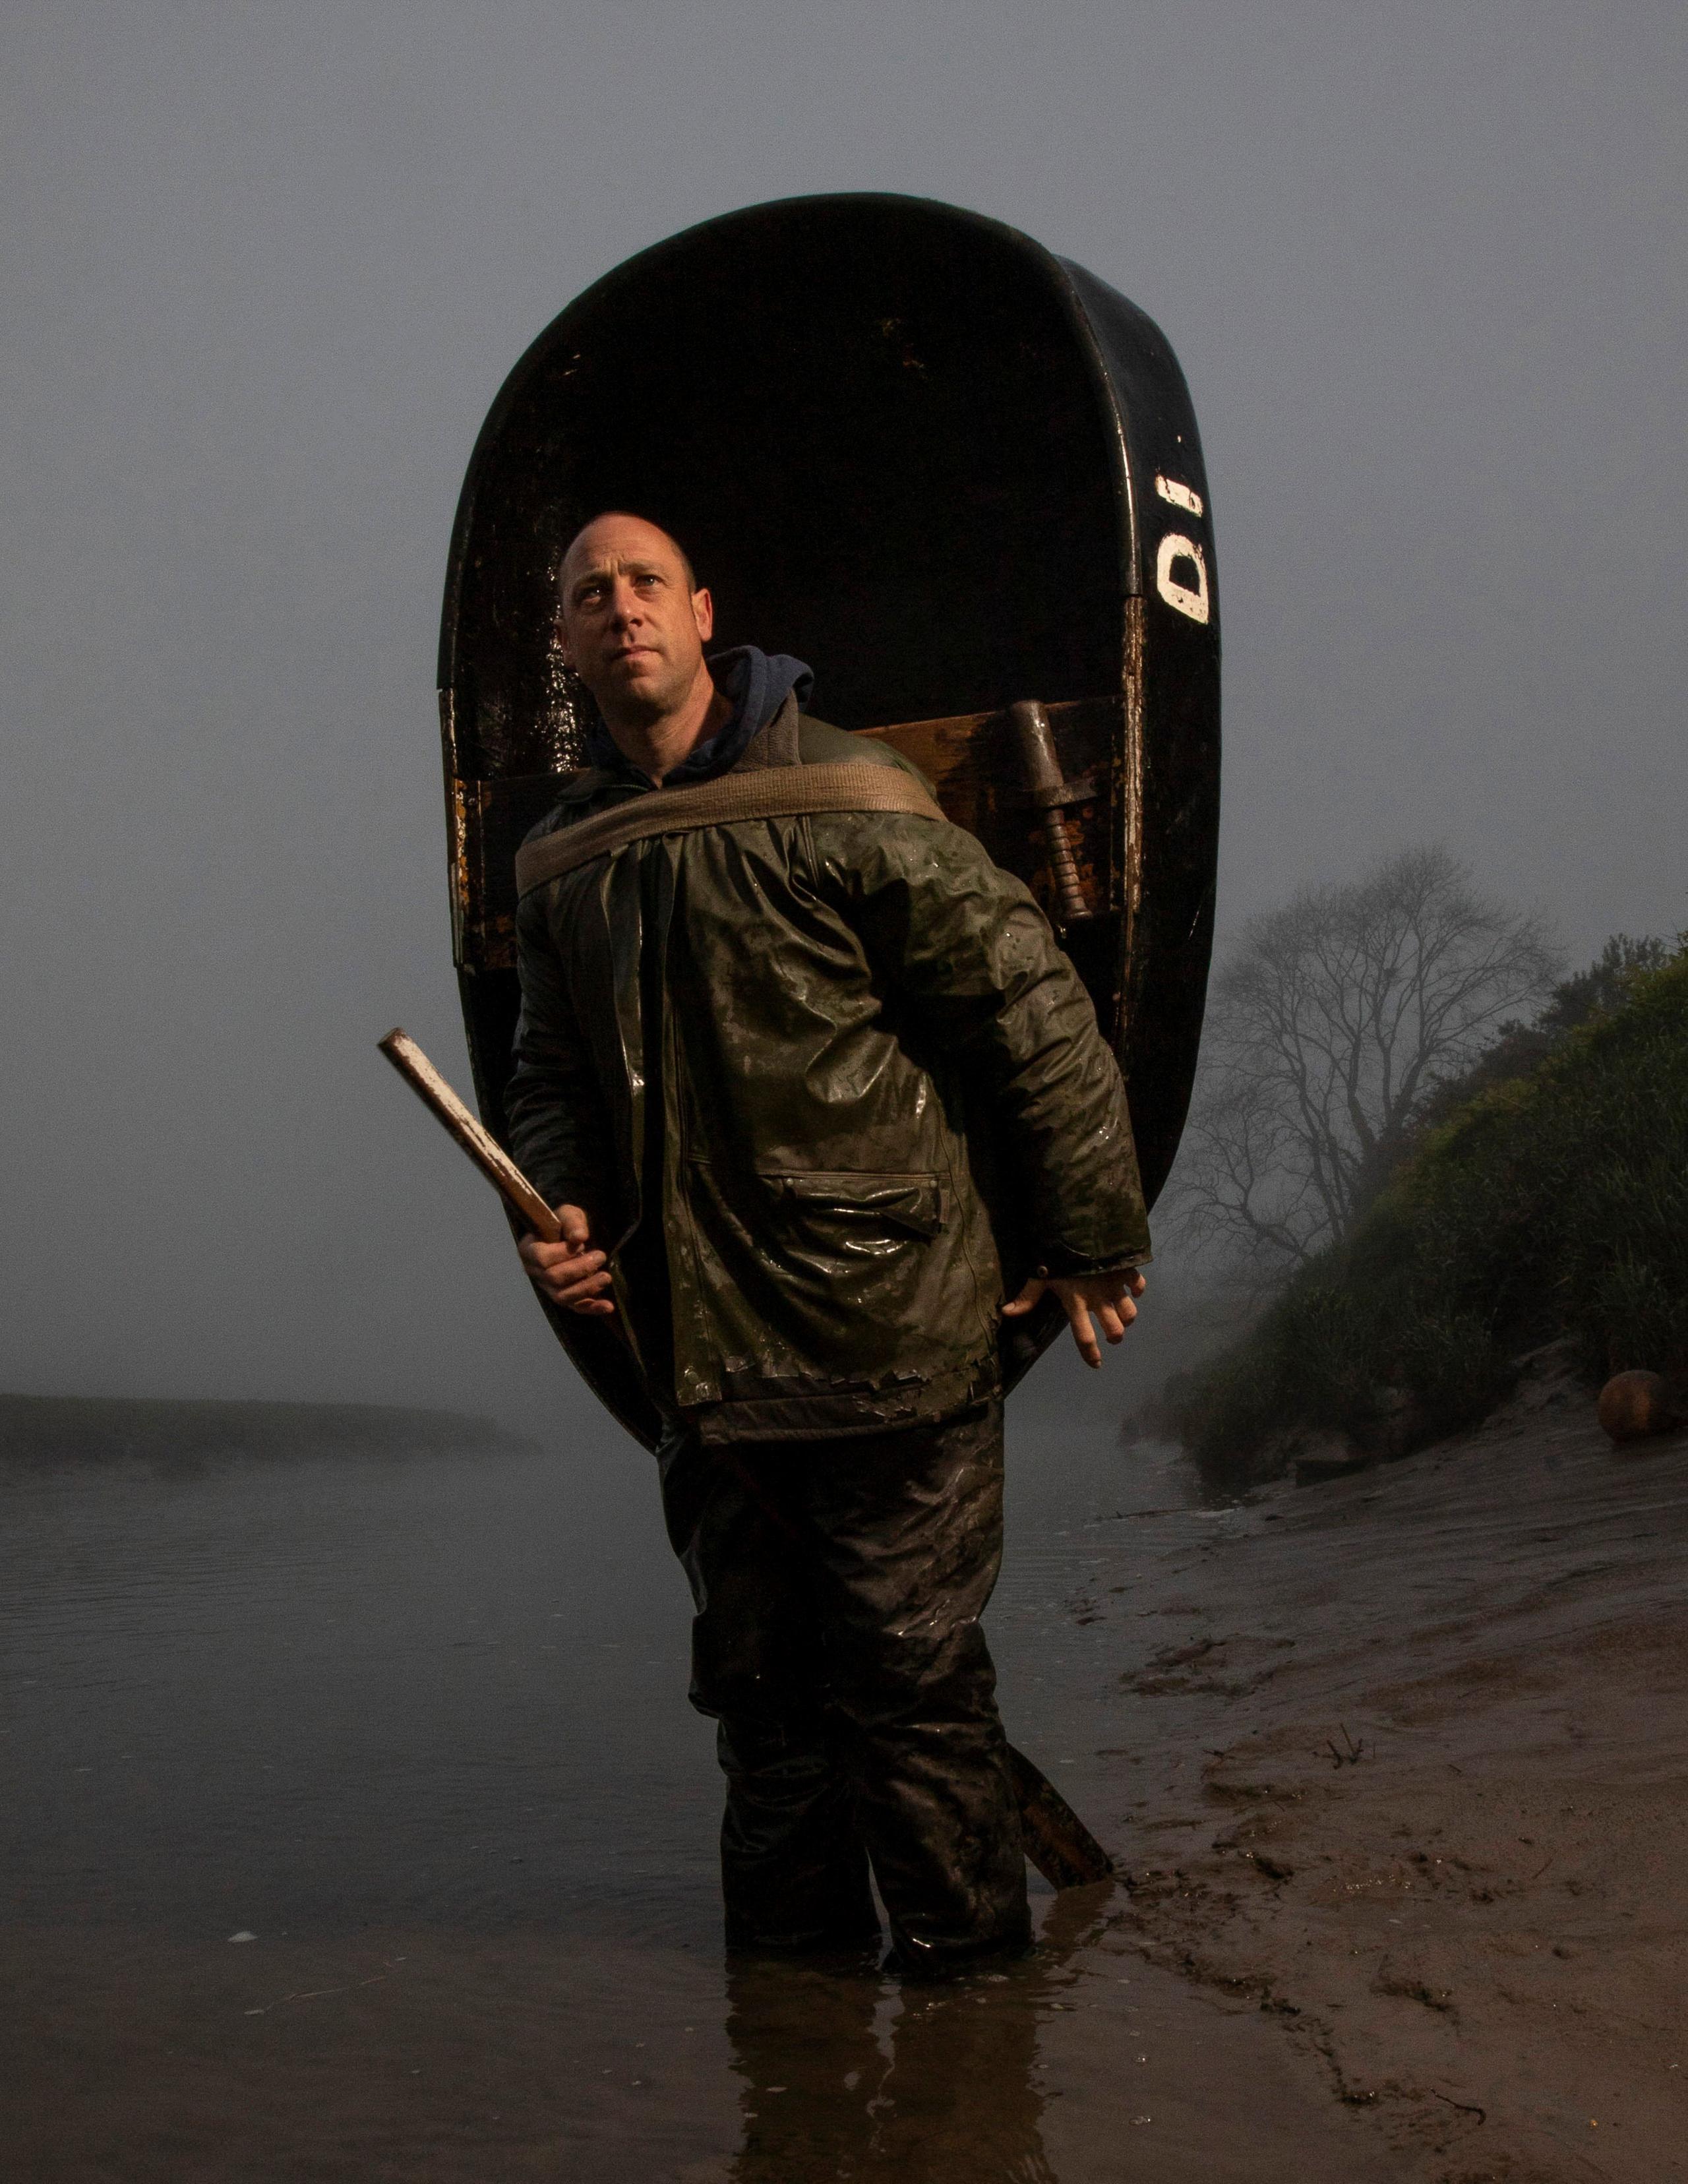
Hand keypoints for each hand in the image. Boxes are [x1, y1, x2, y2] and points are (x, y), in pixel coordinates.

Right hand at [518, 1203, 615, 1314]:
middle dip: (580, 1269)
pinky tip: (608, 1306)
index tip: (582, 1243)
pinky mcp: (565, 1298)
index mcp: (528, 1250)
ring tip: (606, 1277)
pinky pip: (576, 1308)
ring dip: (587, 1288)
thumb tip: (580, 1237)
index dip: (563, 1253)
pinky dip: (592, 1308)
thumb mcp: (568, 1214)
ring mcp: (548, 1288)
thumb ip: (572, 1222)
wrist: (570, 1237)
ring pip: (563, 1297)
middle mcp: (535, 1273)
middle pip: (553, 1279)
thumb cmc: (564, 1224)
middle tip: (601, 1256)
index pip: (541, 1258)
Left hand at [1002, 1266, 1145, 1368]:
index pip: (1084, 1336)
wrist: (1083, 1228)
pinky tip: (1133, 1291)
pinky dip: (1137, 1290)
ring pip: (1129, 1313)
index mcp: (1076, 1303)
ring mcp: (1115, 1286)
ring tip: (1121, 1316)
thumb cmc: (1058, 1253)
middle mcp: (1098, 1299)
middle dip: (1114, 1336)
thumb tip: (1006, 1313)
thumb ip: (1027, 1296)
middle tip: (1111, 1334)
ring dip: (1126, 1317)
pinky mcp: (1126, 1271)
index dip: (1090, 1353)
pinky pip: (1139, 1285)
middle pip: (1114, 1329)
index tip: (1096, 1364)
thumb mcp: (1040, 1274)